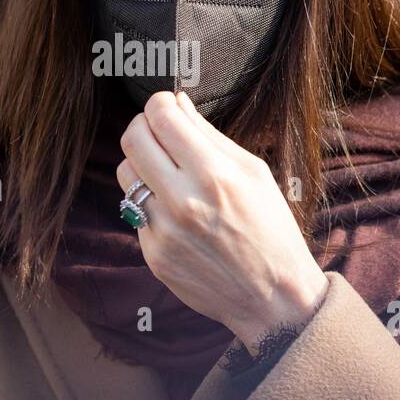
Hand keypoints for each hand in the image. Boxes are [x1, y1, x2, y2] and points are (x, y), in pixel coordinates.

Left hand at [117, 90, 328, 351]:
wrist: (273, 297)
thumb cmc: (271, 228)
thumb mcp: (254, 173)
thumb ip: (210, 135)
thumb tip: (177, 102)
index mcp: (213, 175)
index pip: (160, 117)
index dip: (159, 103)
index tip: (167, 106)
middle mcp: (182, 202)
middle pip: (132, 140)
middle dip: (143, 126)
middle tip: (159, 132)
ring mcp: (163, 231)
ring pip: (126, 175)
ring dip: (143, 165)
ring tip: (168, 174)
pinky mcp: (153, 255)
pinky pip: (136, 213)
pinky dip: (152, 205)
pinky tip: (179, 216)